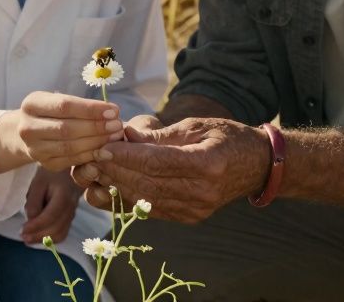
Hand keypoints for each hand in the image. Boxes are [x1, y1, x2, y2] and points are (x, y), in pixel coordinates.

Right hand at [7, 91, 123, 171]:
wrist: (30, 132)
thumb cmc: (52, 111)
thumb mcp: (59, 100)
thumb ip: (81, 105)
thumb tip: (112, 111)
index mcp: (31, 104)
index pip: (65, 106)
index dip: (91, 109)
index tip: (114, 110)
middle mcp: (27, 127)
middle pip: (67, 128)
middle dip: (96, 127)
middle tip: (117, 125)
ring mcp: (34, 148)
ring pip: (69, 147)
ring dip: (96, 142)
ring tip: (115, 136)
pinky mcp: (45, 163)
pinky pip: (71, 160)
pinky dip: (90, 155)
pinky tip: (104, 149)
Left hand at [21, 167, 79, 243]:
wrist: (68, 172)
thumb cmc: (50, 174)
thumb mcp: (38, 182)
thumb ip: (34, 201)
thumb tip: (30, 219)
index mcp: (64, 195)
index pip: (51, 216)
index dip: (36, 226)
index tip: (23, 230)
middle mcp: (72, 208)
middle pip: (57, 228)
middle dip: (38, 236)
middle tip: (23, 237)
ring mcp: (72, 215)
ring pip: (61, 234)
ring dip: (43, 240)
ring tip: (28, 240)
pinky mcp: (70, 219)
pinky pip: (62, 234)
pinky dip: (50, 239)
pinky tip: (38, 238)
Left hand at [72, 117, 269, 222]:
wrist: (256, 166)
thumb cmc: (226, 136)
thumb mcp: (197, 126)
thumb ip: (161, 134)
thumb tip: (126, 134)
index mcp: (207, 165)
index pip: (156, 163)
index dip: (125, 156)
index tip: (101, 147)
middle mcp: (201, 192)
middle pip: (146, 184)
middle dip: (113, 171)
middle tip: (88, 158)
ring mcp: (194, 209)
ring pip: (144, 200)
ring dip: (115, 186)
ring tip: (93, 171)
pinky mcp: (188, 217)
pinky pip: (151, 209)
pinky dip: (127, 197)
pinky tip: (109, 185)